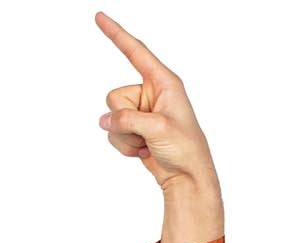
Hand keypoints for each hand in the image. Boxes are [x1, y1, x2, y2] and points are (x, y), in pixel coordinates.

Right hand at [94, 11, 218, 193]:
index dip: (116, 34)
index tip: (100, 17)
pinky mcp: (135, 129)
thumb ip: (128, 119)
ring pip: (112, 117)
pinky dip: (125, 145)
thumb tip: (105, 122)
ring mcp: (141, 112)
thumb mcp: (158, 128)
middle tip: (147, 133)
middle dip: (125, 119)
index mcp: (164, 83)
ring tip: (148, 144)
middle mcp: (150, 94)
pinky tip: (144, 151)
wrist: (188, 180)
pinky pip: (114, 132)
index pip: (135, 52)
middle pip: (115, 96)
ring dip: (125, 136)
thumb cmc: (186, 150)